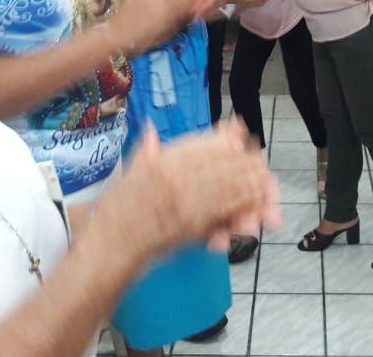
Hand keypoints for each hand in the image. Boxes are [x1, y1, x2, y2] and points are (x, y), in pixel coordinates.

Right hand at [111, 122, 281, 253]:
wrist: (109, 245)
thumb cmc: (117, 211)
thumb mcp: (129, 171)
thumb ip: (146, 148)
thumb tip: (149, 127)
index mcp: (161, 161)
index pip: (202, 145)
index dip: (226, 141)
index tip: (240, 139)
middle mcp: (172, 177)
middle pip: (220, 163)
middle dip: (244, 162)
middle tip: (260, 163)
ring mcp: (181, 200)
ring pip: (225, 186)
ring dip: (247, 184)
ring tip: (264, 183)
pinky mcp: (187, 225)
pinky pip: (219, 212)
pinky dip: (238, 207)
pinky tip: (251, 205)